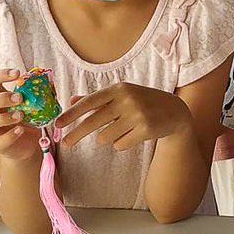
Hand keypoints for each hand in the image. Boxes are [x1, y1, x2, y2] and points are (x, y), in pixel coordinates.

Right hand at [0, 68, 42, 163]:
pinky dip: (10, 135)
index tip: (18, 73)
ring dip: (3, 118)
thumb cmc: (27, 116)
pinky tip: (21, 130)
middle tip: (20, 98)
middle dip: (0, 99)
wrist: (26, 142)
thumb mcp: (33, 101)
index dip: (0, 75)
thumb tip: (49, 80)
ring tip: (21, 115)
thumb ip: (38, 91)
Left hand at [56, 82, 191, 151]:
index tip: (58, 124)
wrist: (175, 111)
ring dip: (109, 138)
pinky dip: (123, 143)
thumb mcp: (122, 95)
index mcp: (119, 89)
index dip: (72, 114)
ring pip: (105, 137)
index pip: (90, 102)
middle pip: (93, 122)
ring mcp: (137, 114)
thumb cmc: (144, 102)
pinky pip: (119, 145)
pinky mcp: (145, 129)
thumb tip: (72, 100)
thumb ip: (98, 99)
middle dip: (77, 134)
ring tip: (123, 130)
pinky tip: (134, 135)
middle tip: (66, 143)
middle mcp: (127, 99)